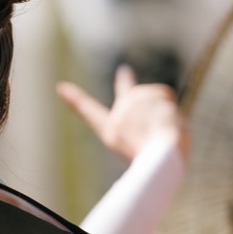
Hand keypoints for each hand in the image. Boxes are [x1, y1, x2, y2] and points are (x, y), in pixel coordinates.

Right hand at [57, 64, 187, 161]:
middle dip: (124, 80)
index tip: (61, 88)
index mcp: (112, 133)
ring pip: (155, 98)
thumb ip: (149, 126)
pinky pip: (165, 94)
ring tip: (162, 130)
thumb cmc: (158, 164)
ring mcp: (128, 102)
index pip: (90, 112)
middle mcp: (116, 115)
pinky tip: (166, 121)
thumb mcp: (149, 149)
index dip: (75, 99)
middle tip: (123, 69)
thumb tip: (161, 102)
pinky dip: (171, 107)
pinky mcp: (143, 94)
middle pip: (125, 92)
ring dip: (165, 111)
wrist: (160, 160)